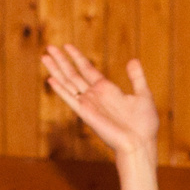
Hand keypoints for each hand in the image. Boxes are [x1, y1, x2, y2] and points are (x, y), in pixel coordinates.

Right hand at [43, 46, 161, 163]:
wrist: (140, 143)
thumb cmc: (144, 125)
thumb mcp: (143, 95)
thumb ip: (137, 78)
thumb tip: (133, 60)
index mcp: (107, 89)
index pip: (87, 69)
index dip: (77, 57)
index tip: (67, 45)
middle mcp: (95, 95)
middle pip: (73, 74)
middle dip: (61, 60)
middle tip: (49, 47)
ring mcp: (89, 104)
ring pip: (68, 83)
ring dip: (56, 70)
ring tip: (44, 56)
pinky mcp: (86, 114)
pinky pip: (70, 99)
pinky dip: (60, 89)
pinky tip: (50, 79)